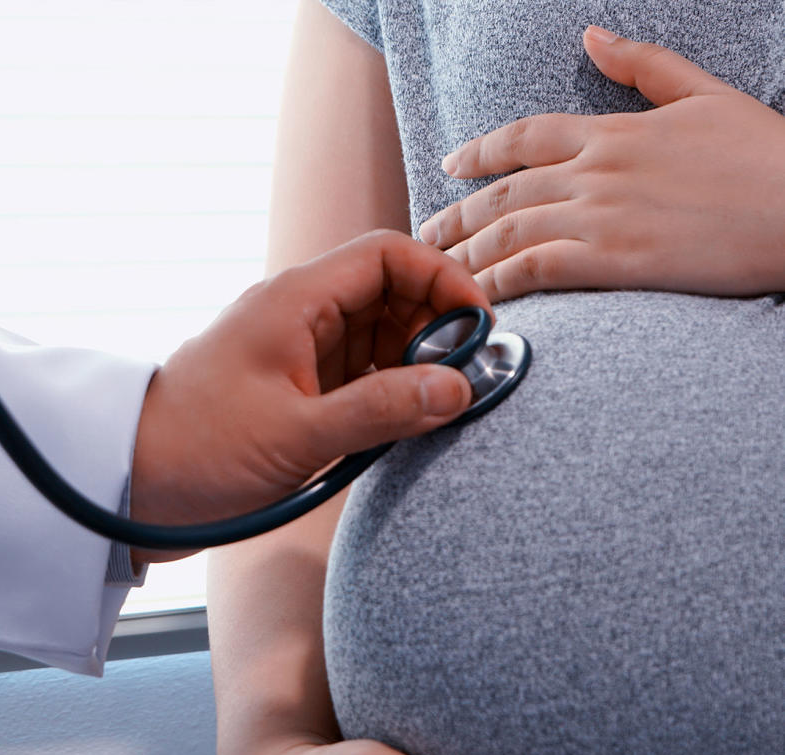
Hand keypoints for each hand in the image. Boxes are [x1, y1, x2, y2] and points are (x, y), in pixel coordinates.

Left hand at [130, 230, 488, 561]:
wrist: (128, 488)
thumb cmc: (195, 451)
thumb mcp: (296, 433)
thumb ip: (381, 408)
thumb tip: (457, 388)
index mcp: (294, 302)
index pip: (386, 255)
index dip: (441, 279)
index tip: (478, 327)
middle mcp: (296, 318)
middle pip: (388, 294)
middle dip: (433, 328)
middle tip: (462, 379)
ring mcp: (293, 355)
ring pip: (374, 338)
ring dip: (411, 365)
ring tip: (436, 408)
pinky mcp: (290, 393)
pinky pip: (354, 377)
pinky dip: (385, 393)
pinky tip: (400, 426)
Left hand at [417, 26, 784, 302]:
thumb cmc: (767, 156)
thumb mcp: (706, 94)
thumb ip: (645, 67)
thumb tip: (592, 38)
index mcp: (614, 131)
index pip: (525, 136)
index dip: (480, 151)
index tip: (450, 165)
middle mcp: (596, 170)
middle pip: (503, 191)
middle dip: (455, 215)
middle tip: (423, 236)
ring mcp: (602, 215)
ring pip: (509, 231)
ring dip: (464, 253)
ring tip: (436, 274)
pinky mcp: (615, 260)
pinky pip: (536, 269)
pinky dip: (499, 283)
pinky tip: (476, 297)